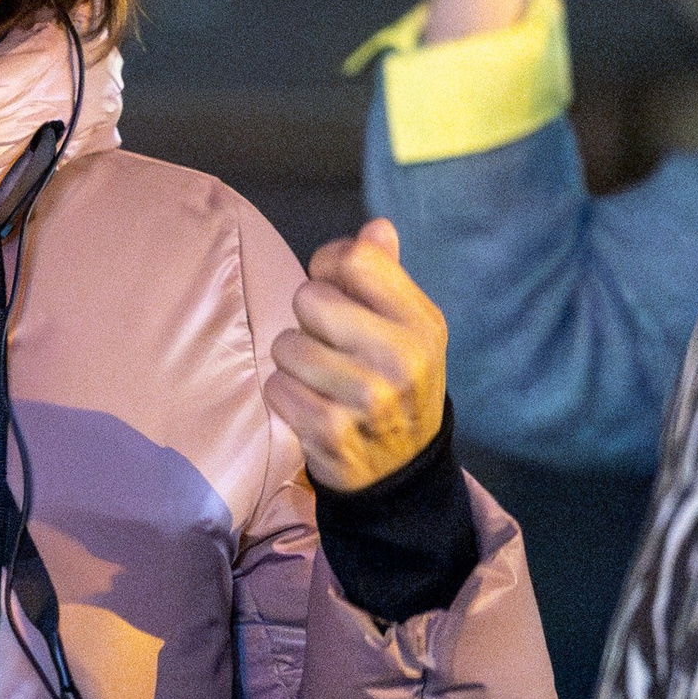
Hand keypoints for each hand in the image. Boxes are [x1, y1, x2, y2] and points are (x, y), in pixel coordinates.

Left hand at [265, 220, 448, 493]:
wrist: (401, 470)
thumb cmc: (397, 383)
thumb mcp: (409, 328)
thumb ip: (386, 275)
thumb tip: (376, 227)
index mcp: (422, 322)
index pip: (356, 259)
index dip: (329, 266)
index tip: (337, 290)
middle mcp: (401, 356)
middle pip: (310, 298)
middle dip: (309, 320)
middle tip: (330, 345)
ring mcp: (366, 396)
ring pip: (285, 344)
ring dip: (294, 361)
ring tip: (322, 379)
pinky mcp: (330, 430)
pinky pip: (275, 386)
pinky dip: (285, 394)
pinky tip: (311, 405)